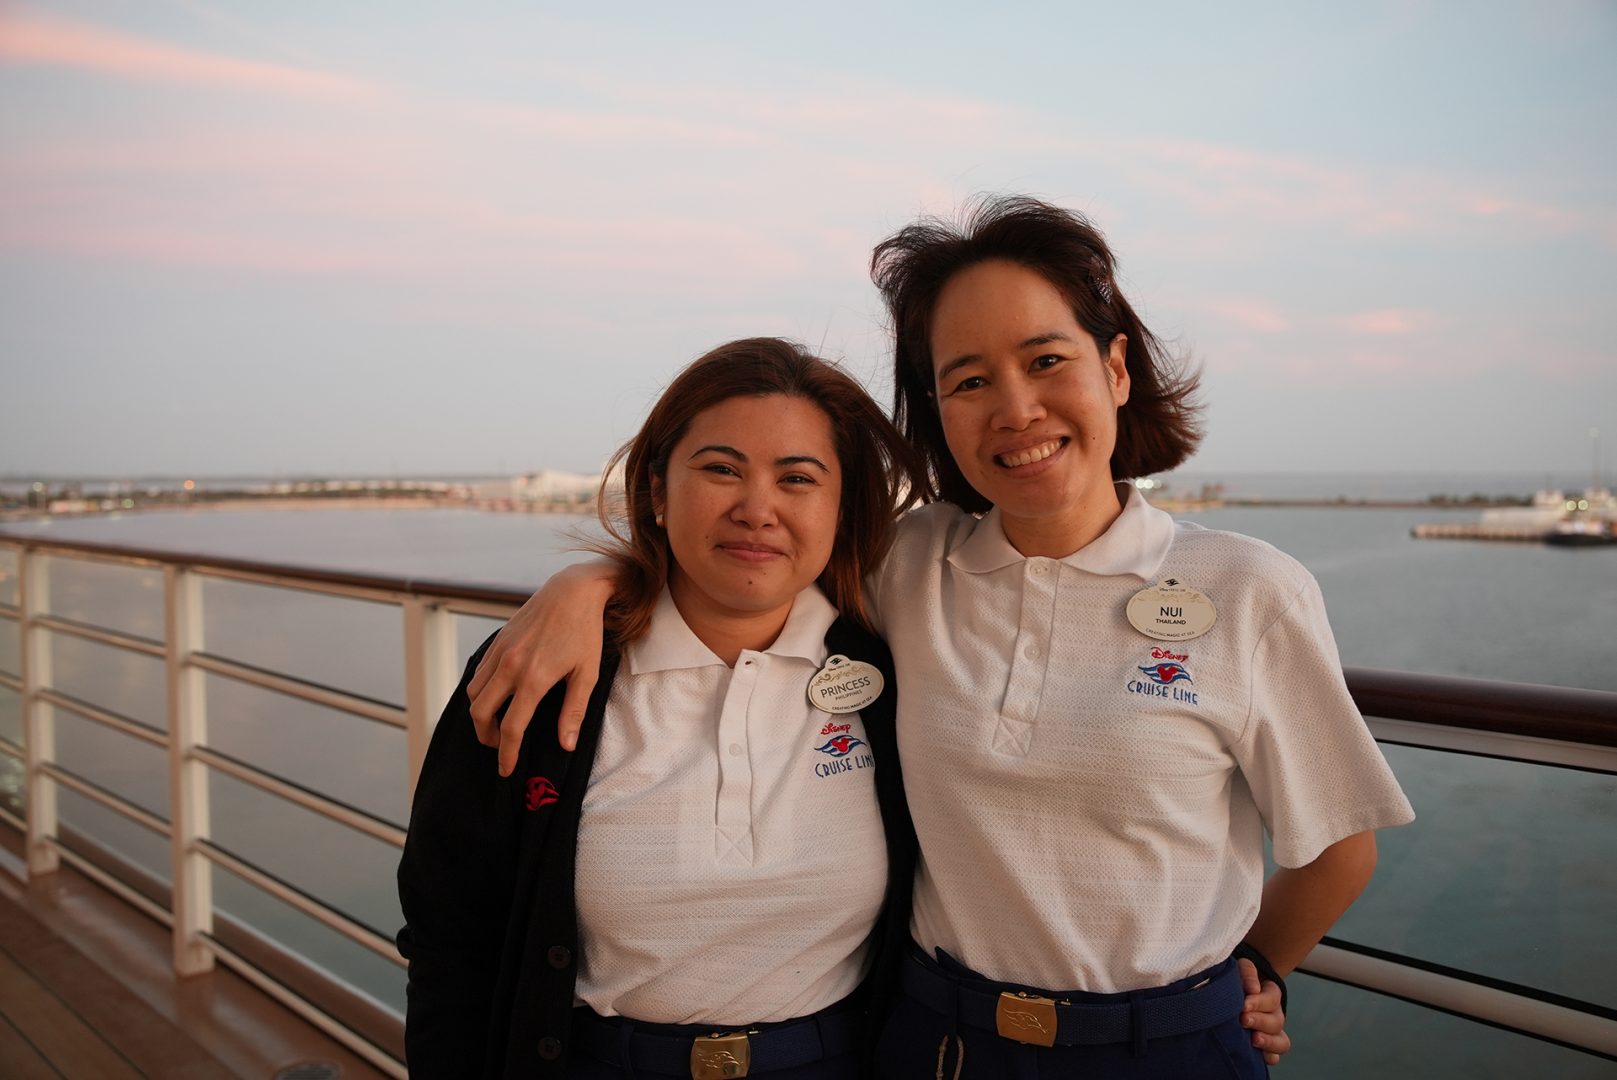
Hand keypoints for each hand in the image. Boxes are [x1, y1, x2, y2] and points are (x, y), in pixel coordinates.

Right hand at [466, 561, 615, 774]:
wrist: (572, 591)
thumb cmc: (584, 632)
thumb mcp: (587, 674)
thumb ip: (573, 712)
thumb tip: (566, 745)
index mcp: (534, 679)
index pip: (511, 728)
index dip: (506, 754)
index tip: (506, 769)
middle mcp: (510, 666)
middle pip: (480, 714)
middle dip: (485, 737)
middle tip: (499, 746)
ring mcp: (500, 652)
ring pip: (474, 693)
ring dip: (479, 715)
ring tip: (496, 724)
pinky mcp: (497, 641)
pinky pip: (478, 673)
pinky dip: (480, 692)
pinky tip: (495, 697)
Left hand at [1239, 957, 1291, 1065]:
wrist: (1230, 993)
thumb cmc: (1236, 979)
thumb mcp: (1241, 969)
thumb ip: (1247, 973)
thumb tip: (1254, 989)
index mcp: (1271, 994)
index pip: (1272, 998)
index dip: (1259, 1002)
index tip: (1244, 1004)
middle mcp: (1275, 1015)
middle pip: (1277, 1021)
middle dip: (1260, 1021)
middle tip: (1244, 1020)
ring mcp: (1272, 1033)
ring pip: (1282, 1042)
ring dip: (1269, 1042)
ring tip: (1254, 1039)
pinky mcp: (1265, 1048)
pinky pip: (1274, 1056)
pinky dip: (1269, 1056)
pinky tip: (1259, 1055)